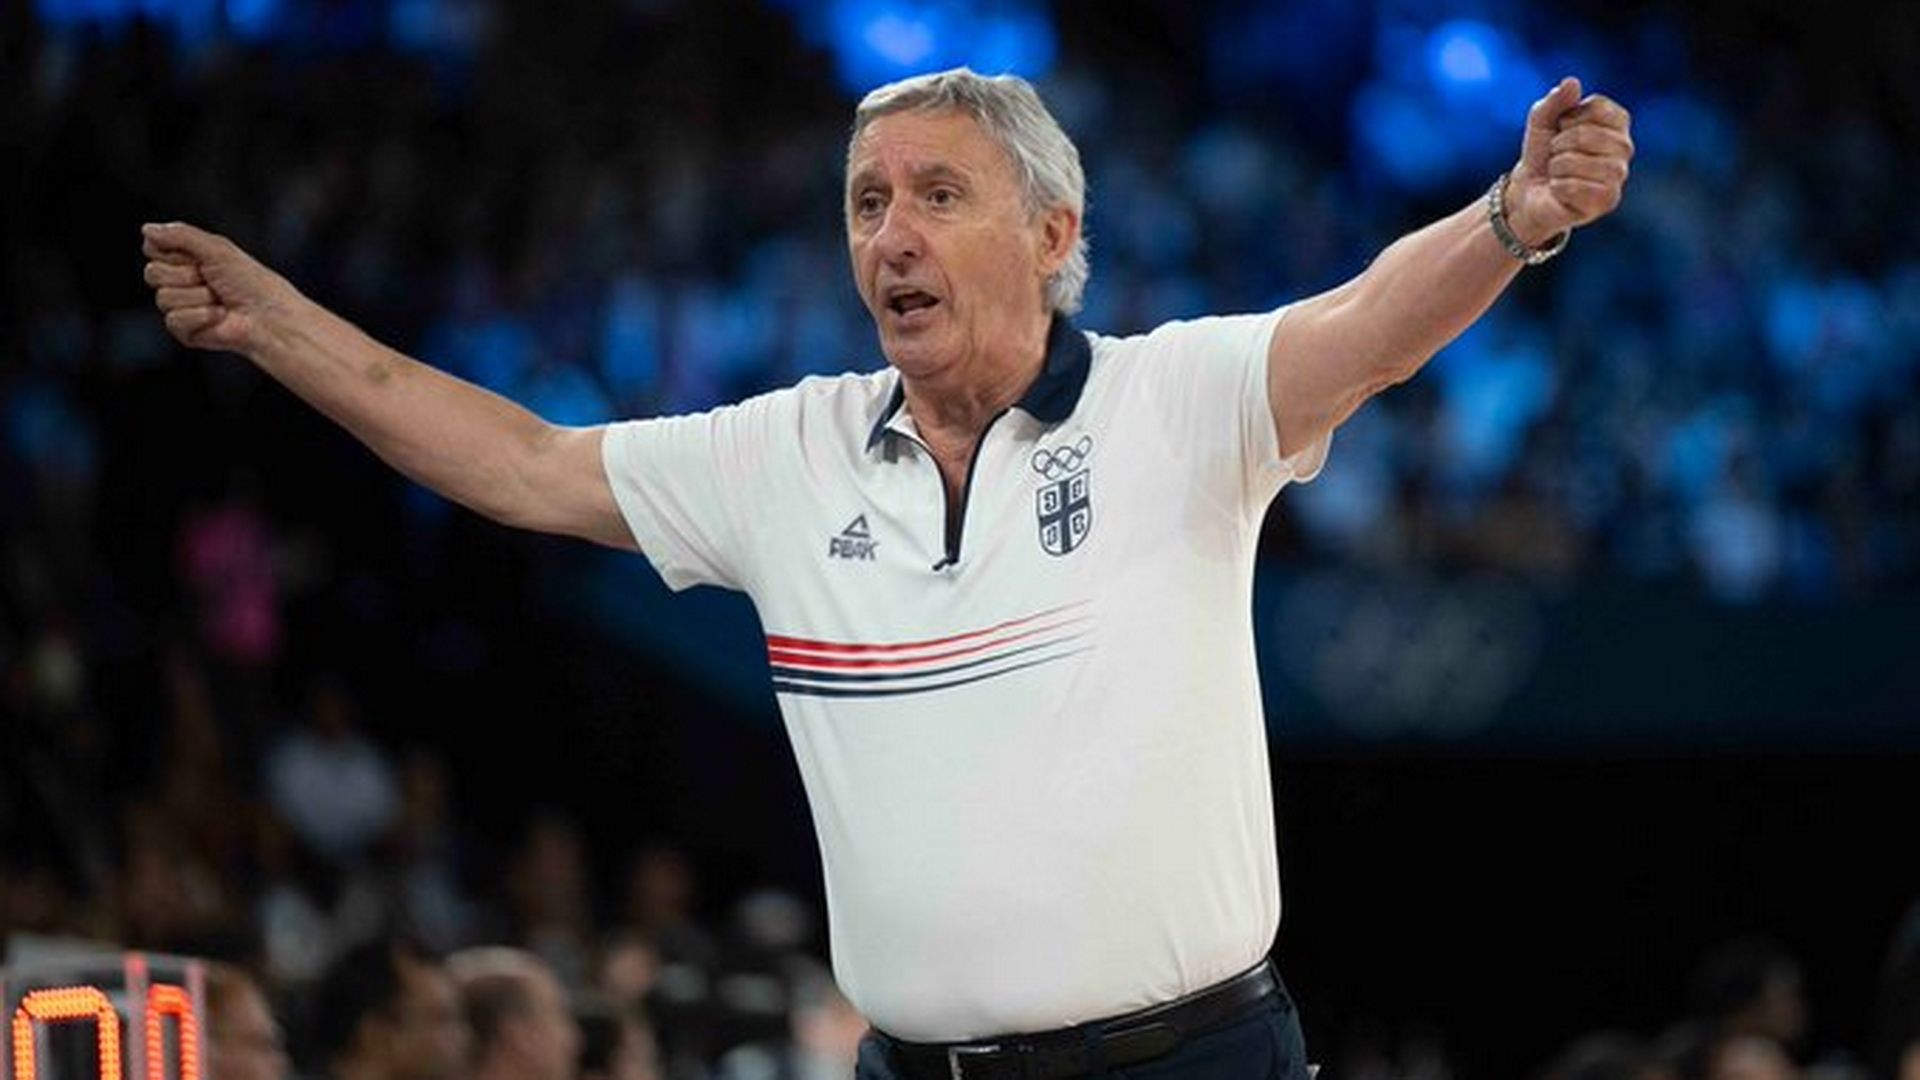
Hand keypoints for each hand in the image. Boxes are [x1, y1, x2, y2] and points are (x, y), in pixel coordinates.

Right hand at [142, 222, 304, 355]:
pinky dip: (200, 316)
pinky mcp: (185, 332)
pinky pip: (173, 319)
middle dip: (186, 275)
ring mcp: (180, 308)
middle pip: (152, 272)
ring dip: (198, 297)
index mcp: (186, 260)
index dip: (174, 251)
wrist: (269, 317)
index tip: (200, 257)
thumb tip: (146, 229)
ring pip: (163, 297)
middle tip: (214, 281)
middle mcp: (179, 283)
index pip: (152, 247)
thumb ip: (181, 236)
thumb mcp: (217, 249)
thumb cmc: (251, 283)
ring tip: (221, 301)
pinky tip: (220, 317)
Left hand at [1505, 77, 1633, 245]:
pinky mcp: (1608, 200)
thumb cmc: (1543, 153)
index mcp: (1616, 123)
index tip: (1562, 129)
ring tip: (1559, 172)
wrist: (1529, 191)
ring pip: (1580, 162)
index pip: (1598, 107)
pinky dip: (1558, 186)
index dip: (1569, 117)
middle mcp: (1625, 148)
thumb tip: (1572, 82)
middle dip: (1560, 144)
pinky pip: (1575, 187)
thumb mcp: (1542, 121)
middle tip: (1557, 154)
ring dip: (1558, 166)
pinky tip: (1560, 189)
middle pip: (1587, 135)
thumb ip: (1555, 100)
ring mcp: (1619, 176)